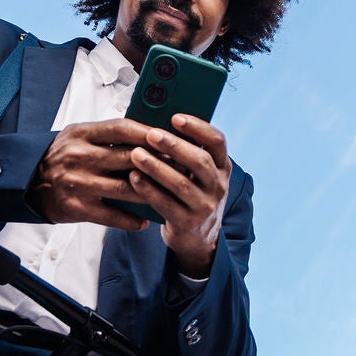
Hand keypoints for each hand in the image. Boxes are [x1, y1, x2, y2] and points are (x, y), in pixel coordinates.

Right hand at [28, 119, 158, 231]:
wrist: (27, 181)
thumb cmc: (61, 156)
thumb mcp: (78, 135)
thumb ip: (107, 135)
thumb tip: (148, 135)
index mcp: (82, 135)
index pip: (122, 129)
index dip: (148, 133)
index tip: (169, 138)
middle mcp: (80, 157)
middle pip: (130, 158)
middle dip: (159, 164)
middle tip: (180, 168)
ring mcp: (79, 183)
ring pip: (126, 188)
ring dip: (151, 193)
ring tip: (169, 195)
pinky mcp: (77, 207)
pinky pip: (112, 216)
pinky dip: (132, 220)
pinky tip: (145, 220)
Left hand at [126, 115, 230, 277]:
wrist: (198, 237)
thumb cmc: (191, 194)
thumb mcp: (199, 175)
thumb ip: (186, 153)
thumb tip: (156, 124)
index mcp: (222, 167)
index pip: (217, 142)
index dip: (198, 128)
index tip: (176, 117)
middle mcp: (218, 186)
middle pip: (199, 161)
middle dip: (174, 146)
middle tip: (151, 134)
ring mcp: (205, 206)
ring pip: (181, 184)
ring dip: (157, 167)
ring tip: (136, 154)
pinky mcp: (188, 223)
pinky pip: (166, 204)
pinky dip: (149, 190)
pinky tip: (133, 178)